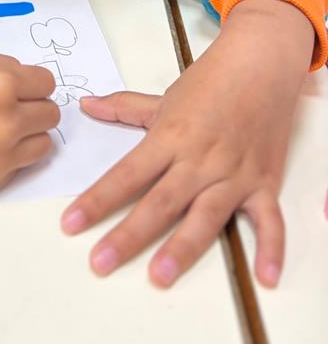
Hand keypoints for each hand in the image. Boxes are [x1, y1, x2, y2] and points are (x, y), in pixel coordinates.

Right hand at [0, 40, 59, 199]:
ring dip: (25, 136)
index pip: (47, 85)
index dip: (30, 84)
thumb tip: (32, 82)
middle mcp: (4, 124)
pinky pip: (15, 168)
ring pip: (41, 146)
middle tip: (3, 108)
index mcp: (1, 86)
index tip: (15, 87)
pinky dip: (3, 159)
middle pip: (49, 116)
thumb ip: (6, 67)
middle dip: (31, 108)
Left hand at [60, 0, 313, 287]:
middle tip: (100, 262)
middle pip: (159, 202)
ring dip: (183, 247)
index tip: (71, 224)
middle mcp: (199, 160)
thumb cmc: (211, 82)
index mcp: (169, 138)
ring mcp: (233, 174)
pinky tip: (264, 279)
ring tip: (159, 275)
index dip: (97, 200)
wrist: (261, 64)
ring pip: (206, 216)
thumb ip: (123, 107)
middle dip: (128, 235)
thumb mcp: (163, 97)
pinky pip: (269, 220)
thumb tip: (86, 105)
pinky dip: (271, 249)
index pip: (126, 174)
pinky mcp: (264, 183)